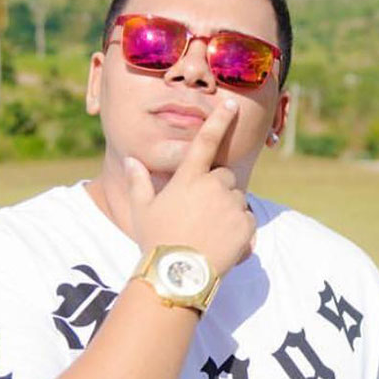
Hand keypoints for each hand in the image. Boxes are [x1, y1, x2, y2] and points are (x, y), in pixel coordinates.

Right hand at [125, 99, 254, 276]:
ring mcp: (232, 205)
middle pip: (224, 176)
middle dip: (216, 189)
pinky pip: (247, 221)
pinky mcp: (246, 225)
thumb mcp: (141, 209)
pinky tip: (220, 245)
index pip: (206, 140)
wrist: (178, 274)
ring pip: (236, 199)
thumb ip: (138, 181)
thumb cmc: (156, 240)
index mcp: (189, 177)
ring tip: (207, 233)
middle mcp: (214, 186)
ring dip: (227, 210)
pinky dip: (239, 230)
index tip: (231, 105)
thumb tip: (131, 160)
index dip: (219, 120)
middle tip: (199, 215)